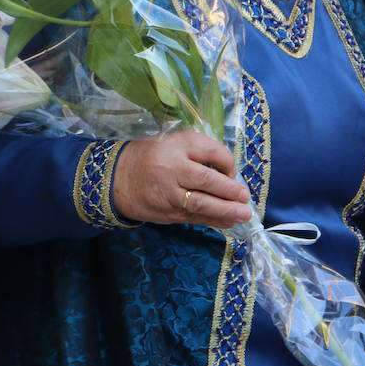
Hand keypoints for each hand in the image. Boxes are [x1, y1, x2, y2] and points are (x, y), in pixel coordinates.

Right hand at [112, 132, 251, 228]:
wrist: (119, 179)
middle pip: (206, 180)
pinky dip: (214, 221)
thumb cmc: (153, 157)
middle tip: (245, 197)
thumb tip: (230, 172)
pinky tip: (229, 222)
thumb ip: (199, 152)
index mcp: (176, 146)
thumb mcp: (174, 143)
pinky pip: (195, 217)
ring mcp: (169, 194)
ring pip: (201, 203)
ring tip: (243, 214)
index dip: (227, 161)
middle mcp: (172, 169)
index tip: (233, 170)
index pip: (209, 150)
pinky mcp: (168, 213)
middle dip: (229, 190)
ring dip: (226, 210)